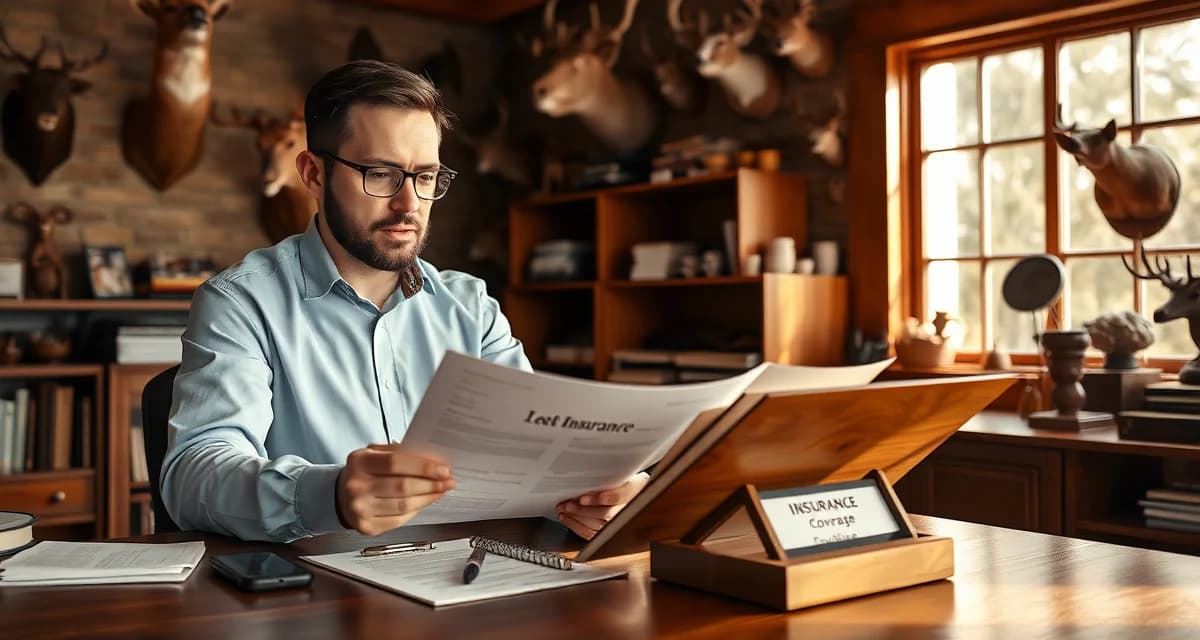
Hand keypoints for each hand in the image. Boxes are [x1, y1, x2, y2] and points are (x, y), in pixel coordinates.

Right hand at [336, 444, 455, 535]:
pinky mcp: (367, 527)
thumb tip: (433, 458)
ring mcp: (360, 509)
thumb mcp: (375, 454)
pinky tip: (424, 502)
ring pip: (404, 505)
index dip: (423, 466)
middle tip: (448, 481)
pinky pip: (400, 519)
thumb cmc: (364, 472)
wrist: (340, 495)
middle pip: (402, 486)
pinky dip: (417, 510)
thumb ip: (401, 452)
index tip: (443, 468)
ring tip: (440, 491)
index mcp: (359, 462)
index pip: (396, 463)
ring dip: (428, 498)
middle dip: (431, 484)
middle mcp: (356, 486)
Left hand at [555, 473, 649, 539]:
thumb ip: (610, 472)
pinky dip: (577, 527)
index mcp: (636, 489)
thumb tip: (589, 470)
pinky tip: (567, 518)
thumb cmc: (625, 479)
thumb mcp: (622, 471)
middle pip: (606, 515)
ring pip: (598, 527)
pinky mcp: (611, 532)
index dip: (600, 499)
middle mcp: (631, 508)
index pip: (619, 497)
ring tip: (563, 509)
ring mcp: (622, 522)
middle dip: (583, 511)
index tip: (583, 498)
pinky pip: (593, 535)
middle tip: (567, 504)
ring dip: (576, 519)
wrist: (635, 492)